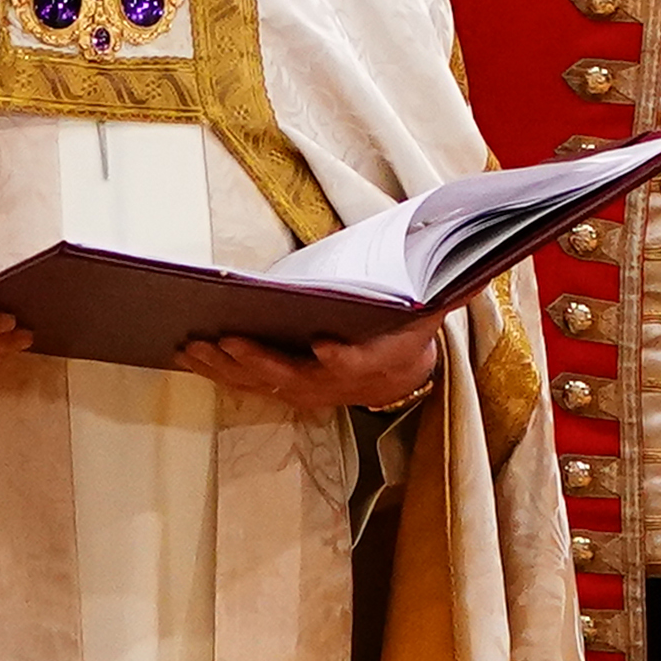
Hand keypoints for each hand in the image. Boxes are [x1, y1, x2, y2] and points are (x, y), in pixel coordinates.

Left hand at [177, 311, 451, 416]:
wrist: (397, 376)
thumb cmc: (404, 335)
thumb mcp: (429, 316)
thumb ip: (446, 294)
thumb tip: (475, 270)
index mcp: (367, 363)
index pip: (355, 362)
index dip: (340, 358)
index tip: (326, 346)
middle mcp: (329, 383)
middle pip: (290, 376)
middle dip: (255, 360)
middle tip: (225, 339)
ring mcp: (301, 390)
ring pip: (257, 383)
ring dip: (222, 367)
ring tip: (190, 345)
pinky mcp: (280, 388)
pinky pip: (243, 383)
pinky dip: (214, 370)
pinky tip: (186, 354)